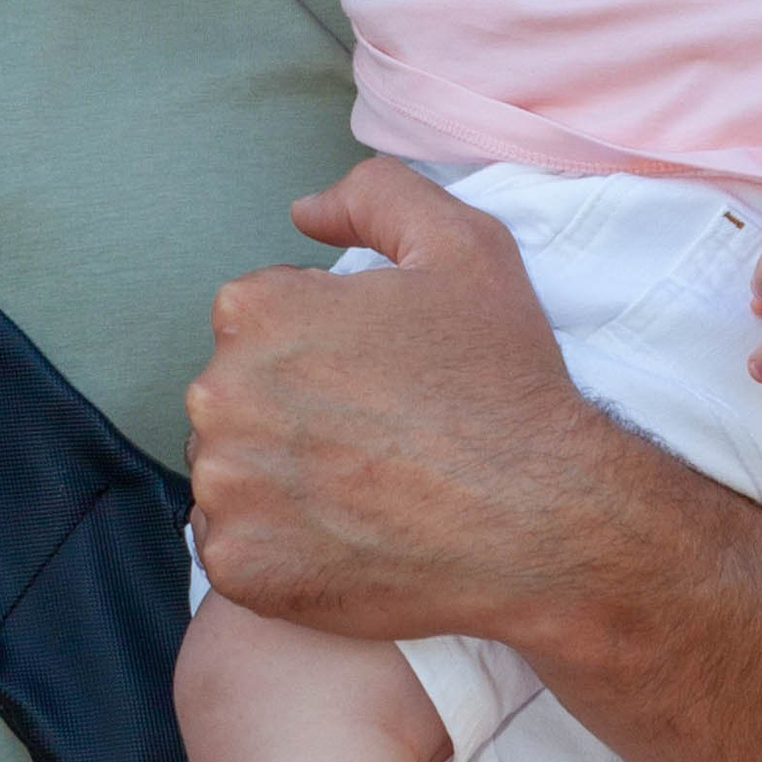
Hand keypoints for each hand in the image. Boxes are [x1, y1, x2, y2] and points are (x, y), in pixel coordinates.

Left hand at [186, 160, 599, 638]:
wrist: (543, 519)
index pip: (261, 322)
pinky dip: (277, 547)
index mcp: (256, 311)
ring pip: (233, 471)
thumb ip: (375, 195)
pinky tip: (344, 540)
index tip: (379, 379)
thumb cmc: (503, 382)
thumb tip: (303, 213)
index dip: (325, 347)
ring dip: (279, 479)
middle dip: (292, 411)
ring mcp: (225, 488)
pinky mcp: (238, 566)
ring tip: (363, 490)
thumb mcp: (464, 246)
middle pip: (238, 397)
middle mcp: (218, 395)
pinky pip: (236, 546)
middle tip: (376, 439)